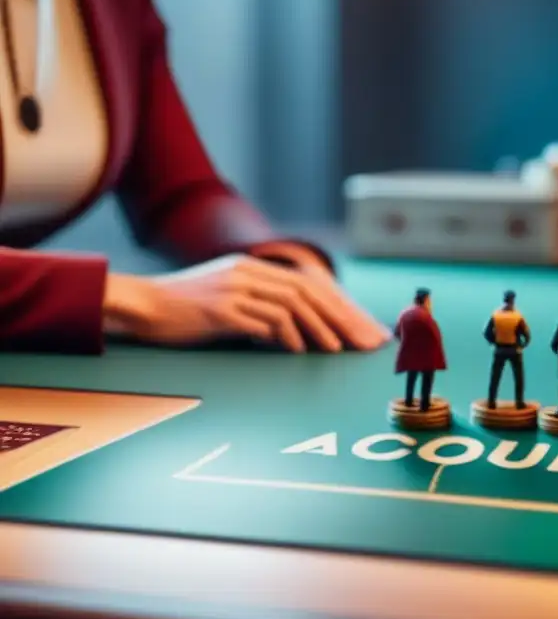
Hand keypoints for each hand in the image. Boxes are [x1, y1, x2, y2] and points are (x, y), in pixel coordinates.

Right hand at [104, 255, 391, 352]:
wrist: (143, 305)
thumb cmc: (184, 308)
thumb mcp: (226, 296)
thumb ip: (258, 305)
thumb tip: (291, 329)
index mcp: (250, 266)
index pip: (304, 283)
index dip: (332, 304)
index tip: (351, 325)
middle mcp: (246, 272)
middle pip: (304, 292)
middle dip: (334, 316)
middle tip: (353, 340)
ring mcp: (234, 289)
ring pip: (290, 305)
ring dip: (315, 329)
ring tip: (331, 349)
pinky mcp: (221, 309)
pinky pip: (264, 321)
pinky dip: (286, 336)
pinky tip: (297, 351)